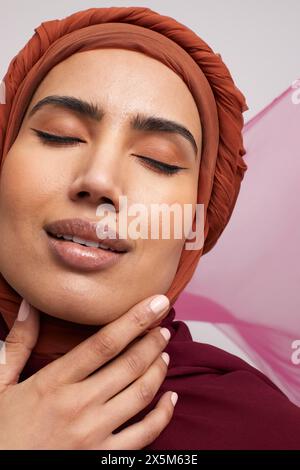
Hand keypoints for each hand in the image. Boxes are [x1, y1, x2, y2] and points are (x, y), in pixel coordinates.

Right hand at [0, 294, 176, 448]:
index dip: (135, 320)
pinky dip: (163, 415)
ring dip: (158, 371)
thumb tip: (28, 305)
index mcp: (53, 382)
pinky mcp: (101, 458)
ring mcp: (92, 435)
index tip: (156, 303)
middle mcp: (78, 406)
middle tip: (163, 327)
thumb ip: (18, 344)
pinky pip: (144, 436)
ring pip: (140, 394)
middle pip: (129, 365)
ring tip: (165, 354)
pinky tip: (170, 399)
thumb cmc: (1, 429)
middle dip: (153, 341)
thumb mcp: (1, 384)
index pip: (104, 343)